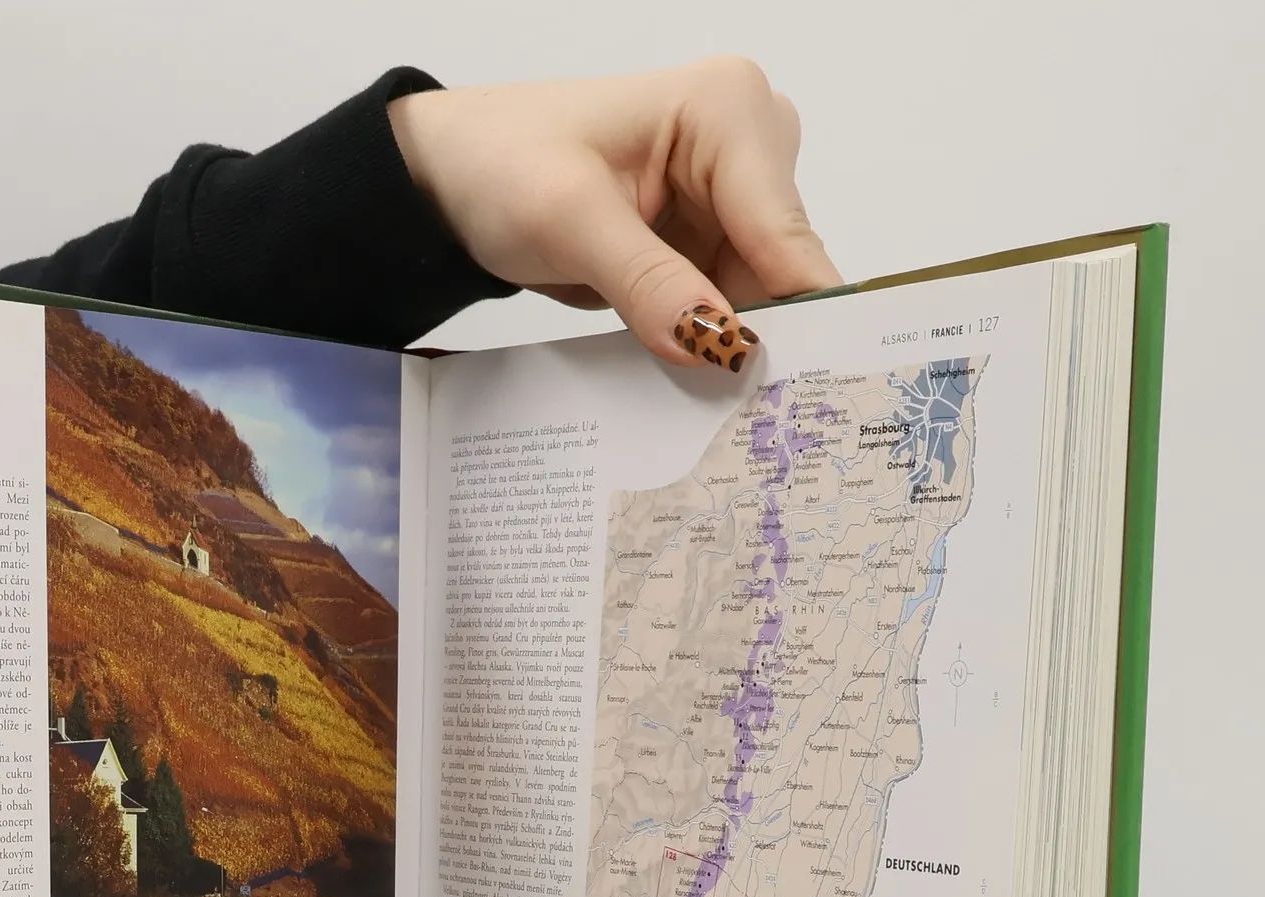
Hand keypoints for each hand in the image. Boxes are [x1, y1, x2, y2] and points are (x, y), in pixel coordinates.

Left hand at [389, 59, 840, 365]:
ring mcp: (728, 195)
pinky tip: (689, 374)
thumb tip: (717, 343)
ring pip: (759, 295)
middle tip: (751, 419)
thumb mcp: (569, 221)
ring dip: (730, 347)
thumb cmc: (501, 164)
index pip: (785, 232)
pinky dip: (706, 341)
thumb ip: (648, 282)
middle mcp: (746, 144)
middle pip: (783, 268)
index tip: (808, 394)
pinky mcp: (705, 238)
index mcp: (727, 110)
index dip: (801, 316)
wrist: (455, 177)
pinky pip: (725, 304)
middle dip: (764, 337)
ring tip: (714, 406)